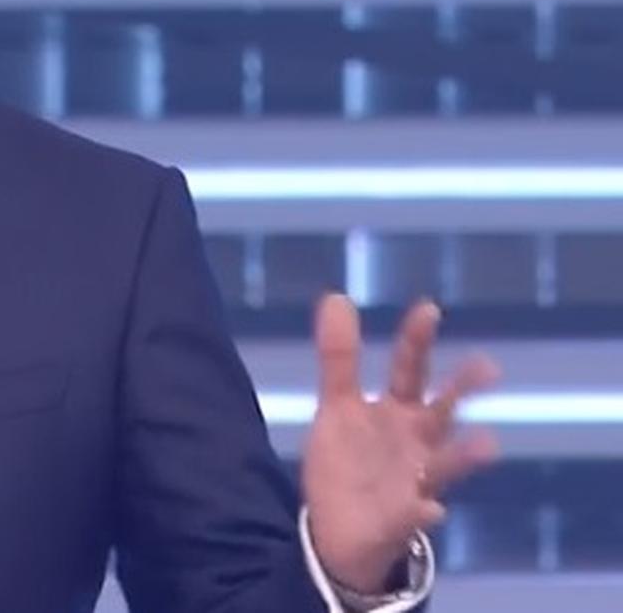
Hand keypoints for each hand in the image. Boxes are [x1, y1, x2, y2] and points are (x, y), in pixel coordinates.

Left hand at [302, 295, 499, 592]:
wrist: (344, 527)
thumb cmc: (351, 460)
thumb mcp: (337, 407)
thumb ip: (339, 358)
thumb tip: (335, 296)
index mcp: (398, 410)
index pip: (409, 369)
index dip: (416, 340)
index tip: (428, 308)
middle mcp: (417, 440)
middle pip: (440, 410)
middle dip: (460, 389)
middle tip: (486, 365)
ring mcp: (417, 480)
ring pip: (447, 464)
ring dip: (465, 455)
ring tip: (488, 445)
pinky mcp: (405, 518)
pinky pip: (419, 515)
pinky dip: (425, 512)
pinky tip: (430, 509)